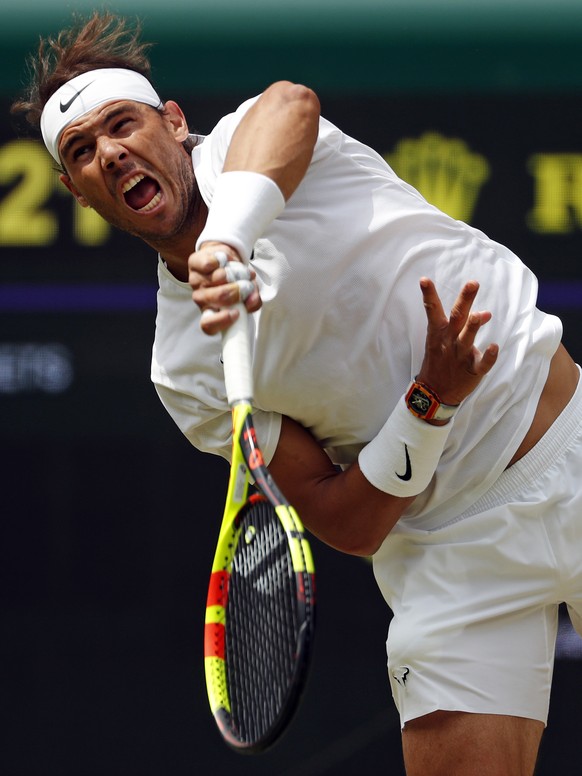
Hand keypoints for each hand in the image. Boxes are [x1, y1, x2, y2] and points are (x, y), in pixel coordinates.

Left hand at [188, 241, 261, 334]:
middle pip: (216, 298)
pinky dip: (223, 260)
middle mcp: (201, 299)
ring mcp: (196, 281)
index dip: (221, 321)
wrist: (223, 260)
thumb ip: (252, 301)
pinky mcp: (194, 263)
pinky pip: (210, 263)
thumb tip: (252, 300)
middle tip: (246, 286)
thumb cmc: (236, 282)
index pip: (208, 326)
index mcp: (212, 312)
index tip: (237, 313)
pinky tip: (225, 261)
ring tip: (240, 272)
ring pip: (218, 278)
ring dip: (236, 273)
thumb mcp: (248, 295)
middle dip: (236, 290)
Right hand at [416, 278, 498, 405]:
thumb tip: (485, 312)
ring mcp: (460, 356)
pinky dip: (489, 356)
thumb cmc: (441, 361)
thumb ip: (463, 325)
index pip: (433, 311)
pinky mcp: (472, 371)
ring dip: (473, 327)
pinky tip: (494, 347)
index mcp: (439, 333)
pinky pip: (482, 364)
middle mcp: (449, 342)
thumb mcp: (444, 340)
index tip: (424, 280)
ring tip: (480, 315)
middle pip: (457, 318)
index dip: (429, 295)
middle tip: (472, 283)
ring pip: (467, 339)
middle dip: (464, 301)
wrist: (434, 393)